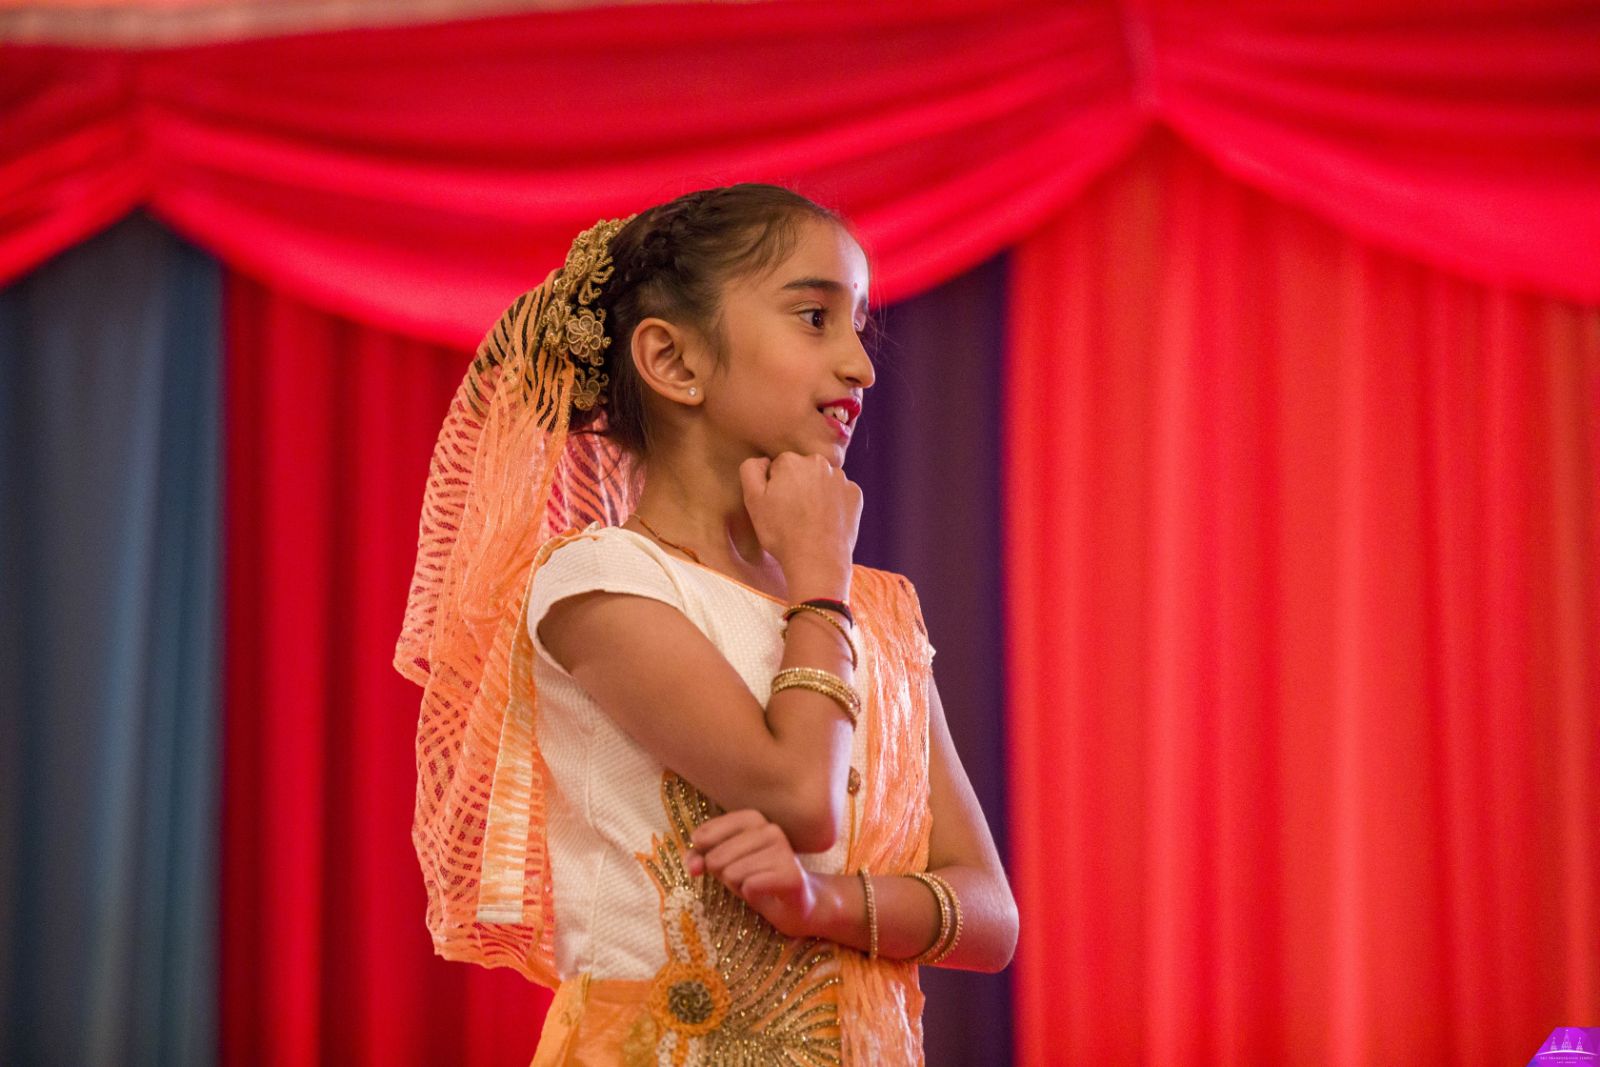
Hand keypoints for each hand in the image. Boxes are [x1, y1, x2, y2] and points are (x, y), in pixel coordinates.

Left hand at [687, 809, 820, 939]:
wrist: (796, 905)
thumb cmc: (756, 878)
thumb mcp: (723, 864)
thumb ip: (701, 858)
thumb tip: (693, 867)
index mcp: (753, 819)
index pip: (708, 832)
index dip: (701, 852)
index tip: (710, 862)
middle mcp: (771, 829)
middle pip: (716, 856)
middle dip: (721, 874)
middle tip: (742, 877)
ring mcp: (784, 851)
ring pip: (732, 873)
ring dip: (737, 886)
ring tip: (755, 884)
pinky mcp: (790, 874)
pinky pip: (750, 885)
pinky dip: (751, 894)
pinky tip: (766, 892)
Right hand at [738, 452, 861, 583]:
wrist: (817, 561)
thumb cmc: (781, 533)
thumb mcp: (753, 501)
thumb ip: (751, 470)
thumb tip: (763, 460)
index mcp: (791, 461)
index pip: (779, 467)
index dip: (775, 487)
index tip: (777, 506)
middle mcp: (819, 462)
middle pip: (803, 470)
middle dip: (797, 486)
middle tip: (793, 514)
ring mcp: (840, 478)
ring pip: (822, 480)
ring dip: (816, 493)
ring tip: (810, 520)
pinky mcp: (855, 494)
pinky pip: (840, 493)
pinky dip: (834, 503)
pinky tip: (826, 521)